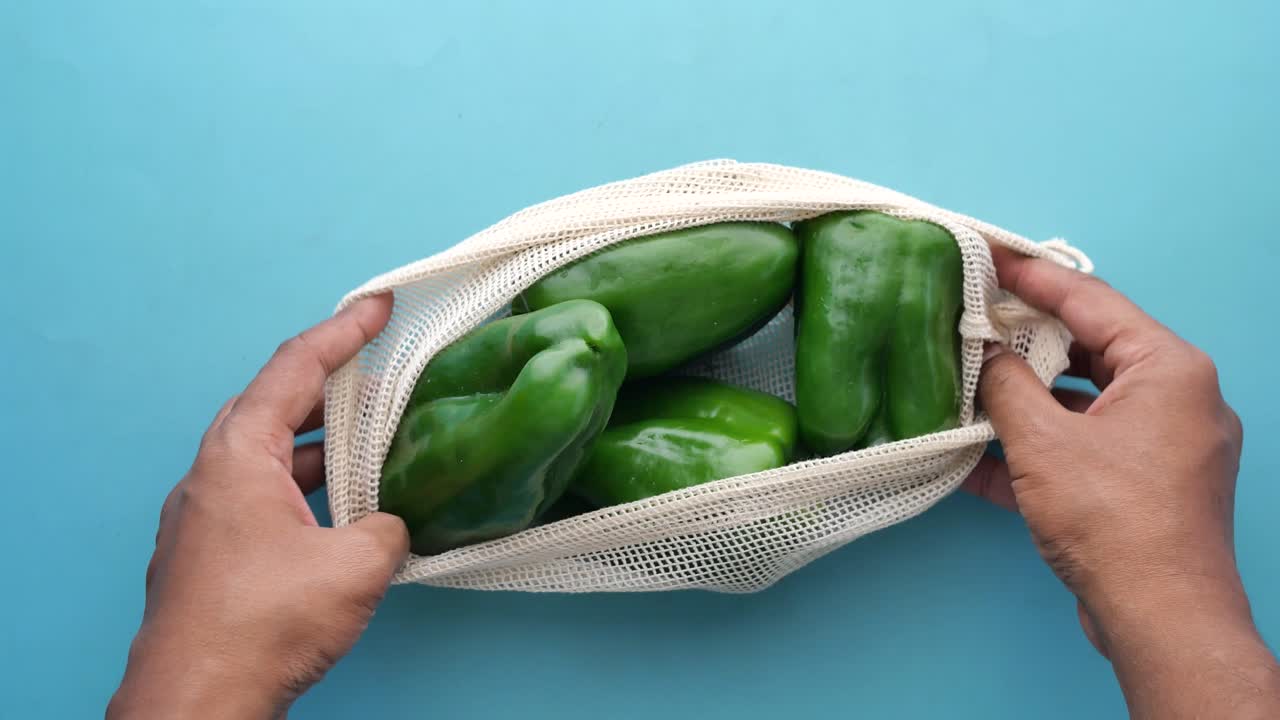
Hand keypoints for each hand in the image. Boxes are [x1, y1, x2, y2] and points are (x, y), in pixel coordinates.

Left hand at [108, 295, 408, 719]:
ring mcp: (203, 517)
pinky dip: (306, 488)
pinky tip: (343, 510)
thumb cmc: (263, 624)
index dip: (343, 331)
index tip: (379, 306)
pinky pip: (262, 497)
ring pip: (270, 457)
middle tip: (382, 372)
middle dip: (332, 385)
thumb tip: (390, 523)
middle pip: (276, 405)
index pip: (294, 368)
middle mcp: (211, 474)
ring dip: (322, 446)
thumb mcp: (355, 565)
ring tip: (375, 442)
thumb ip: (388, 526)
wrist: (196, 702)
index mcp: (238, 454)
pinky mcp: (208, 555)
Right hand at [964, 248, 1278, 716]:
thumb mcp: (1042, 443)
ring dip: (1025, 399)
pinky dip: (1039, 446)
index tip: (988, 256)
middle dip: (1024, 341)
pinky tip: (977, 456)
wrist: (1160, 618)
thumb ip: (1005, 387)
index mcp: (1168, 368)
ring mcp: (1166, 443)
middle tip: (971, 321)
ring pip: (1084, 401)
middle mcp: (1177, 396)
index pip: (1090, 299)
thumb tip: (981, 355)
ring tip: (966, 385)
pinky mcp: (1148, 484)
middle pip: (1089, 348)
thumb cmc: (1112, 519)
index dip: (1032, 277)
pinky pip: (1087, 445)